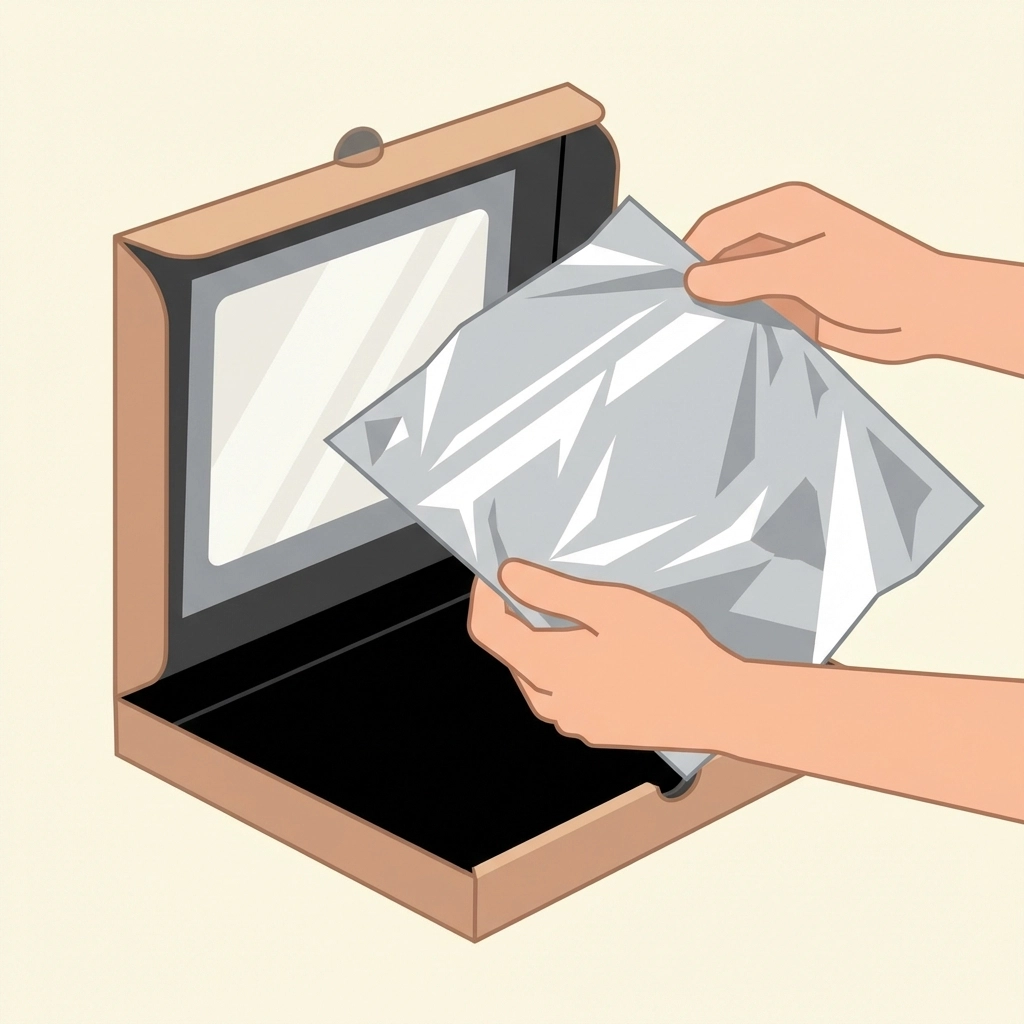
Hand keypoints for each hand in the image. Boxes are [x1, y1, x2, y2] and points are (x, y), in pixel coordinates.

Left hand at [466, 559, 737, 751]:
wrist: (721, 706)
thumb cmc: (673, 653)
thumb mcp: (611, 605)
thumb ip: (551, 590)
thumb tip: (507, 576)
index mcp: (548, 669)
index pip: (488, 630)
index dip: (485, 596)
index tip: (496, 571)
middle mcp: (554, 703)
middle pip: (512, 653)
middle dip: (519, 617)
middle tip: (545, 584)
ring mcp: (576, 722)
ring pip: (538, 676)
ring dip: (544, 643)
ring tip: (581, 617)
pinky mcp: (597, 730)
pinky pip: (565, 695)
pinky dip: (568, 668)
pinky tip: (604, 652)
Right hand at [683, 182, 1023, 374]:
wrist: (929, 312)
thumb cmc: (879, 279)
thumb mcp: (805, 273)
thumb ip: (745, 276)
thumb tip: (692, 282)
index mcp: (782, 210)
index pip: (714, 229)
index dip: (688, 259)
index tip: (667, 296)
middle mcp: (779, 237)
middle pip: (719, 259)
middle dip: (700, 288)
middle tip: (677, 322)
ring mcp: (785, 271)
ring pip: (733, 289)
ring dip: (720, 311)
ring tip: (698, 338)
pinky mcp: (793, 302)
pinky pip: (753, 313)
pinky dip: (740, 327)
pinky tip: (728, 346)